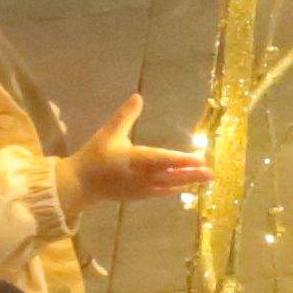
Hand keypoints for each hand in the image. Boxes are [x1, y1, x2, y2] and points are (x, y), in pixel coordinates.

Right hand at [65, 94, 208, 213]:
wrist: (80, 184)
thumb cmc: (95, 156)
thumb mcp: (108, 133)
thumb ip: (125, 116)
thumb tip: (138, 96)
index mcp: (133, 159)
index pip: (162, 159)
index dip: (181, 160)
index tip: (199, 158)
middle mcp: (140, 176)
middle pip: (170, 175)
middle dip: (191, 173)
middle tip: (211, 172)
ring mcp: (141, 189)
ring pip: (168, 185)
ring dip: (187, 181)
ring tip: (205, 178)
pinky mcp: (139, 196)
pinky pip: (161, 193)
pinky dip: (174, 189)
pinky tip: (186, 186)